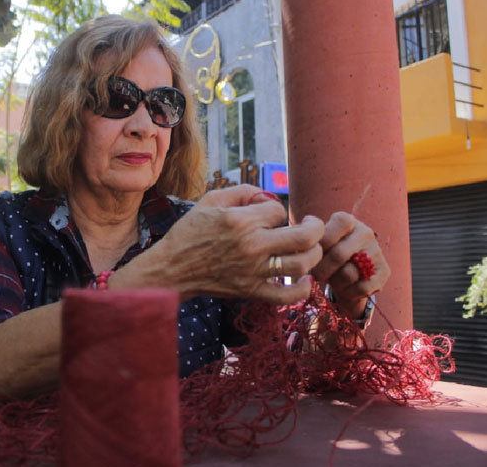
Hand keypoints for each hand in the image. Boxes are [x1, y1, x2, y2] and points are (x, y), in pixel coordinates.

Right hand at [155, 185, 324, 304]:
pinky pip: (287, 296)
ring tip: (308, 249)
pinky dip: (303, 288)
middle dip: (315, 227)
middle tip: (311, 225)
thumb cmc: (189, 232)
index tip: (267, 216)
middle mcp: (251, 246)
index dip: (277, 210)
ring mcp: (253, 272)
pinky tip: (304, 278)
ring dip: (313, 254)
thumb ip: (242, 190)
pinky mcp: (251, 291)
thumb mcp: (210, 200)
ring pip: (302, 264)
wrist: (172, 268)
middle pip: (305, 237)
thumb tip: (268, 196)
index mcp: (241, 221)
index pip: (279, 211)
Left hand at [311, 212, 390, 317]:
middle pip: (338, 255)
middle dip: (321, 270)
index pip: (334, 227)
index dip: (321, 243)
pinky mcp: (384, 271)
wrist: (347, 270)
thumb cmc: (325, 253)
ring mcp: (376, 251)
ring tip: (332, 279)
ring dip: (335, 282)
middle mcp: (365, 232)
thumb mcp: (317, 243)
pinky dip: (349, 292)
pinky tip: (345, 288)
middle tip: (315, 276)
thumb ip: (308, 244)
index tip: (312, 255)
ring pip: (349, 273)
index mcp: (347, 221)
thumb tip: (301, 252)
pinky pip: (362, 287)